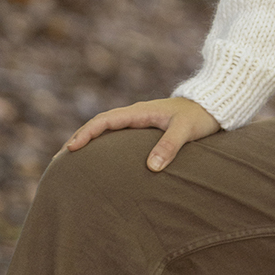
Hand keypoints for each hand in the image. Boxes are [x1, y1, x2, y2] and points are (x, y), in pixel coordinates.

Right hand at [62, 96, 220, 171]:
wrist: (215, 106)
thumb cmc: (200, 117)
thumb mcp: (186, 131)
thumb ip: (170, 146)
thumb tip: (151, 168)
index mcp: (140, 112)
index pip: (105, 121)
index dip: (86, 134)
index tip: (71, 149)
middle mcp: (136, 114)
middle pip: (99, 125)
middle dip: (79, 139)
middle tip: (59, 160)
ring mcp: (140, 121)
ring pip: (107, 130)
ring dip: (89, 142)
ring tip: (72, 163)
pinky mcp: (146, 129)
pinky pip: (118, 136)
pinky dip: (104, 145)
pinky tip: (99, 162)